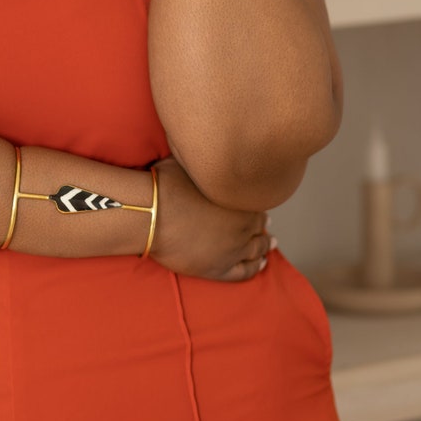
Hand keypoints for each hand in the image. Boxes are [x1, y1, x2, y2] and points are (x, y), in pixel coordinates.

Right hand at [150, 156, 273, 280]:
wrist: (151, 214)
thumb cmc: (167, 185)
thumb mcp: (188, 162)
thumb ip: (203, 163)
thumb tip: (201, 149)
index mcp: (238, 200)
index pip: (256, 203)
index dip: (256, 203)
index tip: (256, 203)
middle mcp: (242, 226)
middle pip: (259, 227)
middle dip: (263, 225)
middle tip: (267, 223)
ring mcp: (232, 250)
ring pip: (256, 250)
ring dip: (264, 246)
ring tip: (269, 243)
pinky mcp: (218, 269)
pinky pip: (244, 272)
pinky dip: (255, 268)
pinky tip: (260, 264)